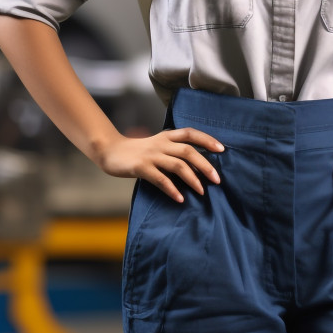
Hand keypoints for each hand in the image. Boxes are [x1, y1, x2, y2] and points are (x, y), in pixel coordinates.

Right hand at [93, 128, 223, 202]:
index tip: (222, 149)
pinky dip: (172, 190)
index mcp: (167, 136)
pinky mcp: (141, 167)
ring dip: (192, 179)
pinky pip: (160, 179)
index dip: (207, 140)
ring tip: (202, 191)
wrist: (110, 151)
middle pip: (188, 151)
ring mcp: (151, 155)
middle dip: (205, 165)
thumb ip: (174, 150)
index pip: (191, 133)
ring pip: (177, 165)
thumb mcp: (158, 145)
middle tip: (217, 179)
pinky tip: (180, 199)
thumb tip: (198, 164)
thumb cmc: (138, 151)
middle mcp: (161, 143)